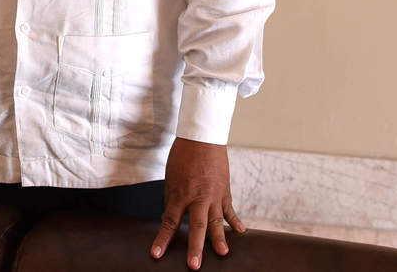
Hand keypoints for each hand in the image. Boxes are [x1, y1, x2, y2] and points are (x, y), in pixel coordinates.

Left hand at [150, 137, 245, 268]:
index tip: (156, 254)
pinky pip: (229, 209)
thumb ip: (173, 200)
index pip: (169, 222)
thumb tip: (171, 218)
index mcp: (180, 194)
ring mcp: (213, 195)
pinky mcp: (224, 191)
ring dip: (218, 238)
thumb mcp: (171, 179)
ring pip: (216, 220)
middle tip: (195, 265)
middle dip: (195, 247)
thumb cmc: (183, 156)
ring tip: (222, 253)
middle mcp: (197, 197)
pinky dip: (234, 221)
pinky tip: (240, 233)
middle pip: (196, 226)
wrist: (201, 137)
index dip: (163, 240)